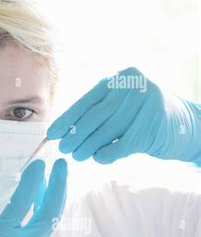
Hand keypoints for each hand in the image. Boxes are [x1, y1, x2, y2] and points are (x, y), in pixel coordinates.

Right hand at [0, 158, 67, 236]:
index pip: (23, 203)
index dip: (33, 180)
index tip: (38, 163)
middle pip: (50, 212)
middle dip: (59, 185)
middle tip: (61, 164)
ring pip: (51, 221)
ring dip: (54, 197)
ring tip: (52, 177)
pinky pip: (46, 230)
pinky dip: (47, 211)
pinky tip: (41, 199)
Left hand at [47, 67, 200, 164]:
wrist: (186, 126)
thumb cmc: (141, 117)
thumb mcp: (119, 106)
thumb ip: (95, 112)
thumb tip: (61, 131)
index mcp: (120, 78)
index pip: (86, 101)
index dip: (66, 120)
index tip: (52, 135)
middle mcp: (134, 87)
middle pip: (94, 116)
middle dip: (75, 135)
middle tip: (63, 149)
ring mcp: (146, 105)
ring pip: (106, 131)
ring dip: (87, 147)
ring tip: (77, 156)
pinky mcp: (154, 126)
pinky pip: (121, 145)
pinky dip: (106, 154)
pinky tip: (98, 158)